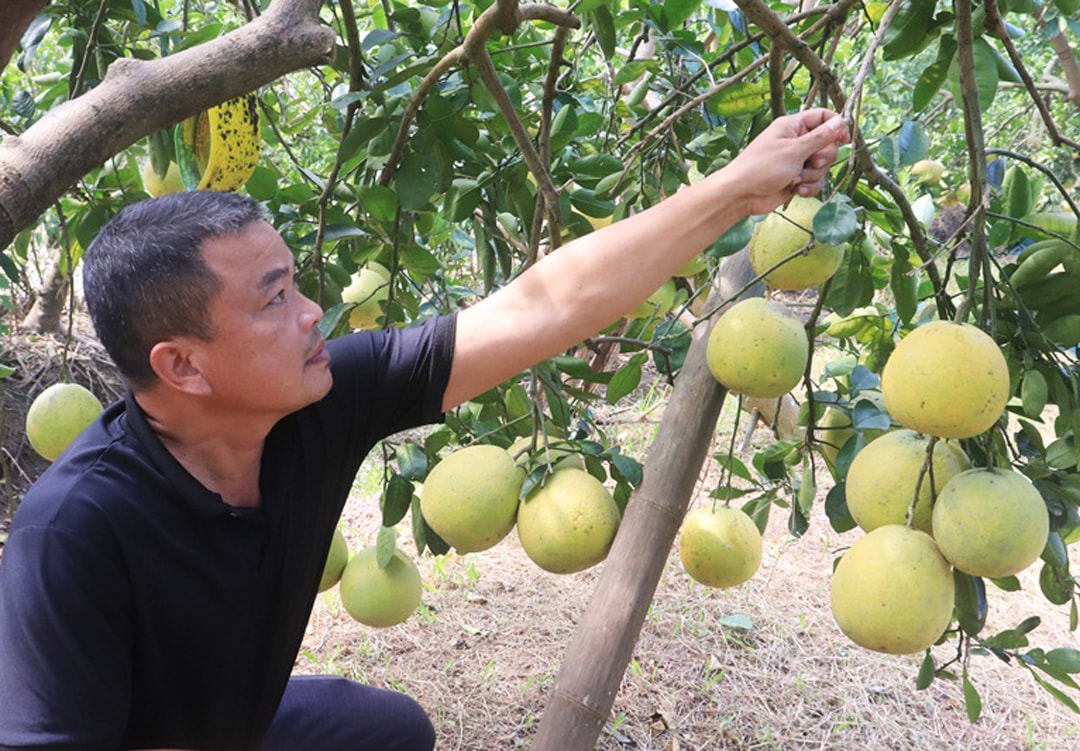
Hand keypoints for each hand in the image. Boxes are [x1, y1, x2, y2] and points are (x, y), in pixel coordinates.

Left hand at [724, 109, 849, 215]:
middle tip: (813, 163)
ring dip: (813, 175)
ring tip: (796, 180)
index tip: (844, 139)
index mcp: (793, 126)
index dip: (836, 126)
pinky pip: (814, 181)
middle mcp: (796, 142)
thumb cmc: (761, 168)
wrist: (741, 195)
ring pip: (822, 166)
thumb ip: (820, 137)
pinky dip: (809, 187)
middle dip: (823, 157)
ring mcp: (796, 161)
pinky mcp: (796, 179)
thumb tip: (841, 121)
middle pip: (827, 144)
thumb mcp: (794, 150)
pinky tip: (797, 191)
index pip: (823, 117)